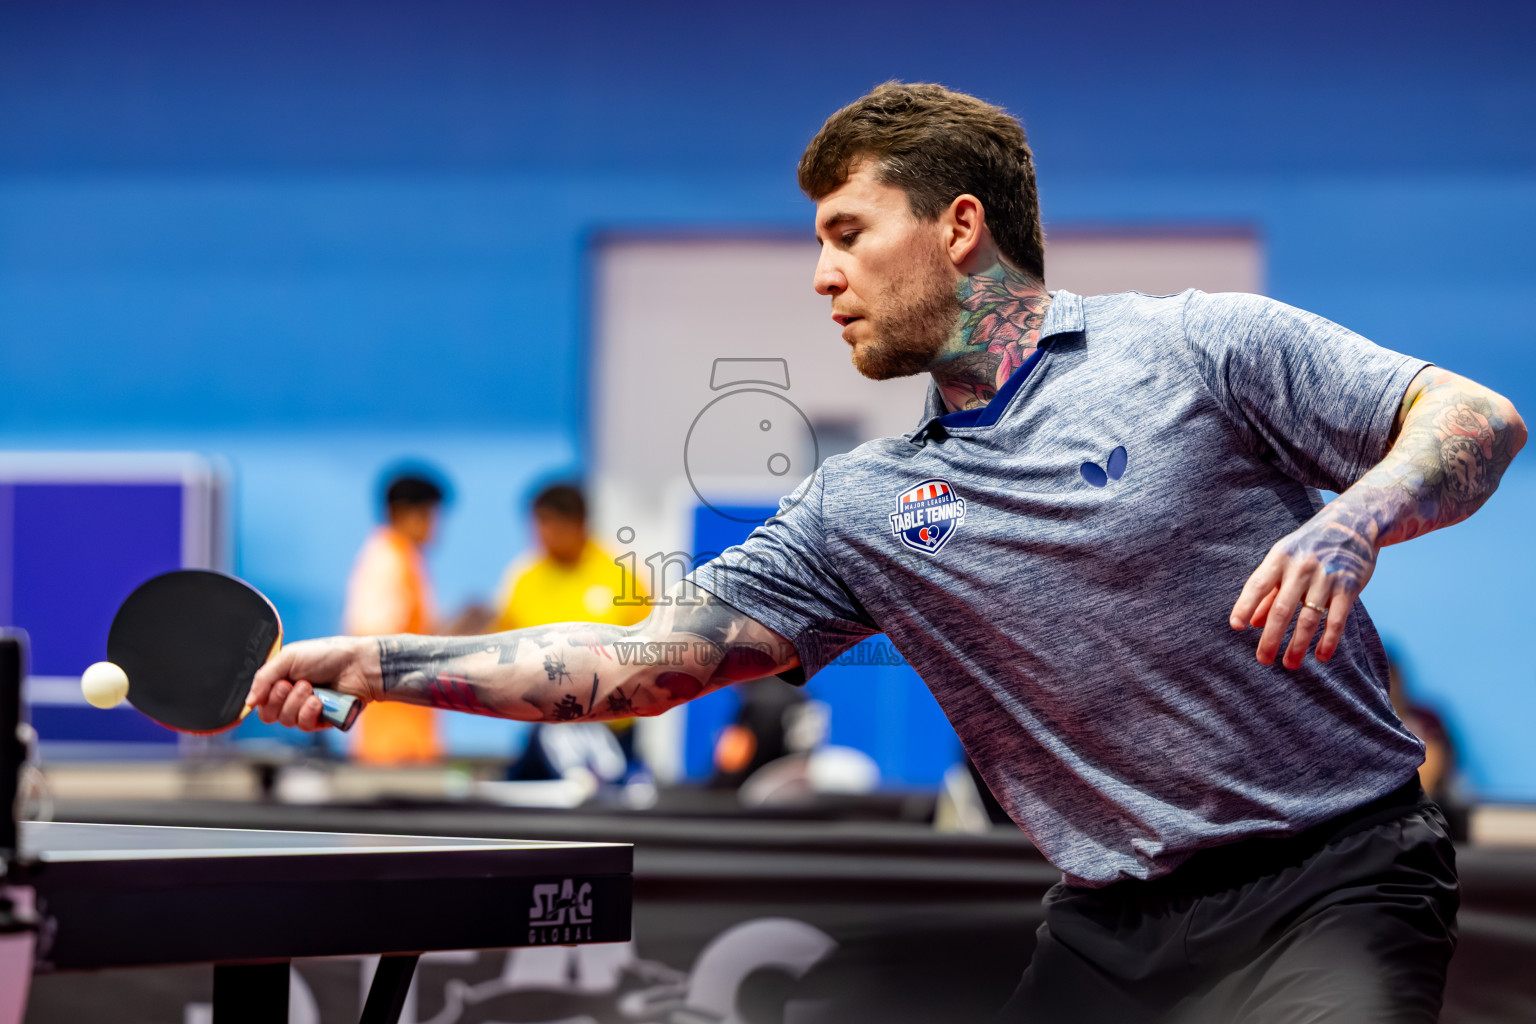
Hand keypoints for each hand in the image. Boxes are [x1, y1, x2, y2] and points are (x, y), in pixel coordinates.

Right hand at [246, 636, 379, 730]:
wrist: (358, 664)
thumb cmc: (327, 655)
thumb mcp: (289, 657)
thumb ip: (264, 677)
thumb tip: (249, 701)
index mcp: (281, 681)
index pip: (260, 701)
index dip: (264, 697)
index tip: (278, 683)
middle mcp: (291, 698)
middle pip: (269, 715)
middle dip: (281, 699)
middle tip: (297, 684)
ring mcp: (306, 710)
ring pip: (287, 721)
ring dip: (297, 704)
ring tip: (311, 689)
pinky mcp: (321, 721)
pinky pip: (305, 727)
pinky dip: (309, 713)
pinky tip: (319, 701)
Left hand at [1229, 504, 1378, 668]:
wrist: (1354, 522)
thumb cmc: (1308, 546)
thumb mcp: (1284, 559)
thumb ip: (1268, 591)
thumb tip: (1252, 623)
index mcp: (1279, 558)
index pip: (1258, 585)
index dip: (1245, 605)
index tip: (1236, 626)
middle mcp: (1301, 567)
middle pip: (1282, 609)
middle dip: (1271, 638)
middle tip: (1263, 660)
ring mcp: (1326, 577)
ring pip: (1308, 619)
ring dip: (1298, 646)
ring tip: (1289, 664)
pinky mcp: (1349, 586)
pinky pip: (1336, 619)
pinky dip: (1328, 640)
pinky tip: (1321, 656)